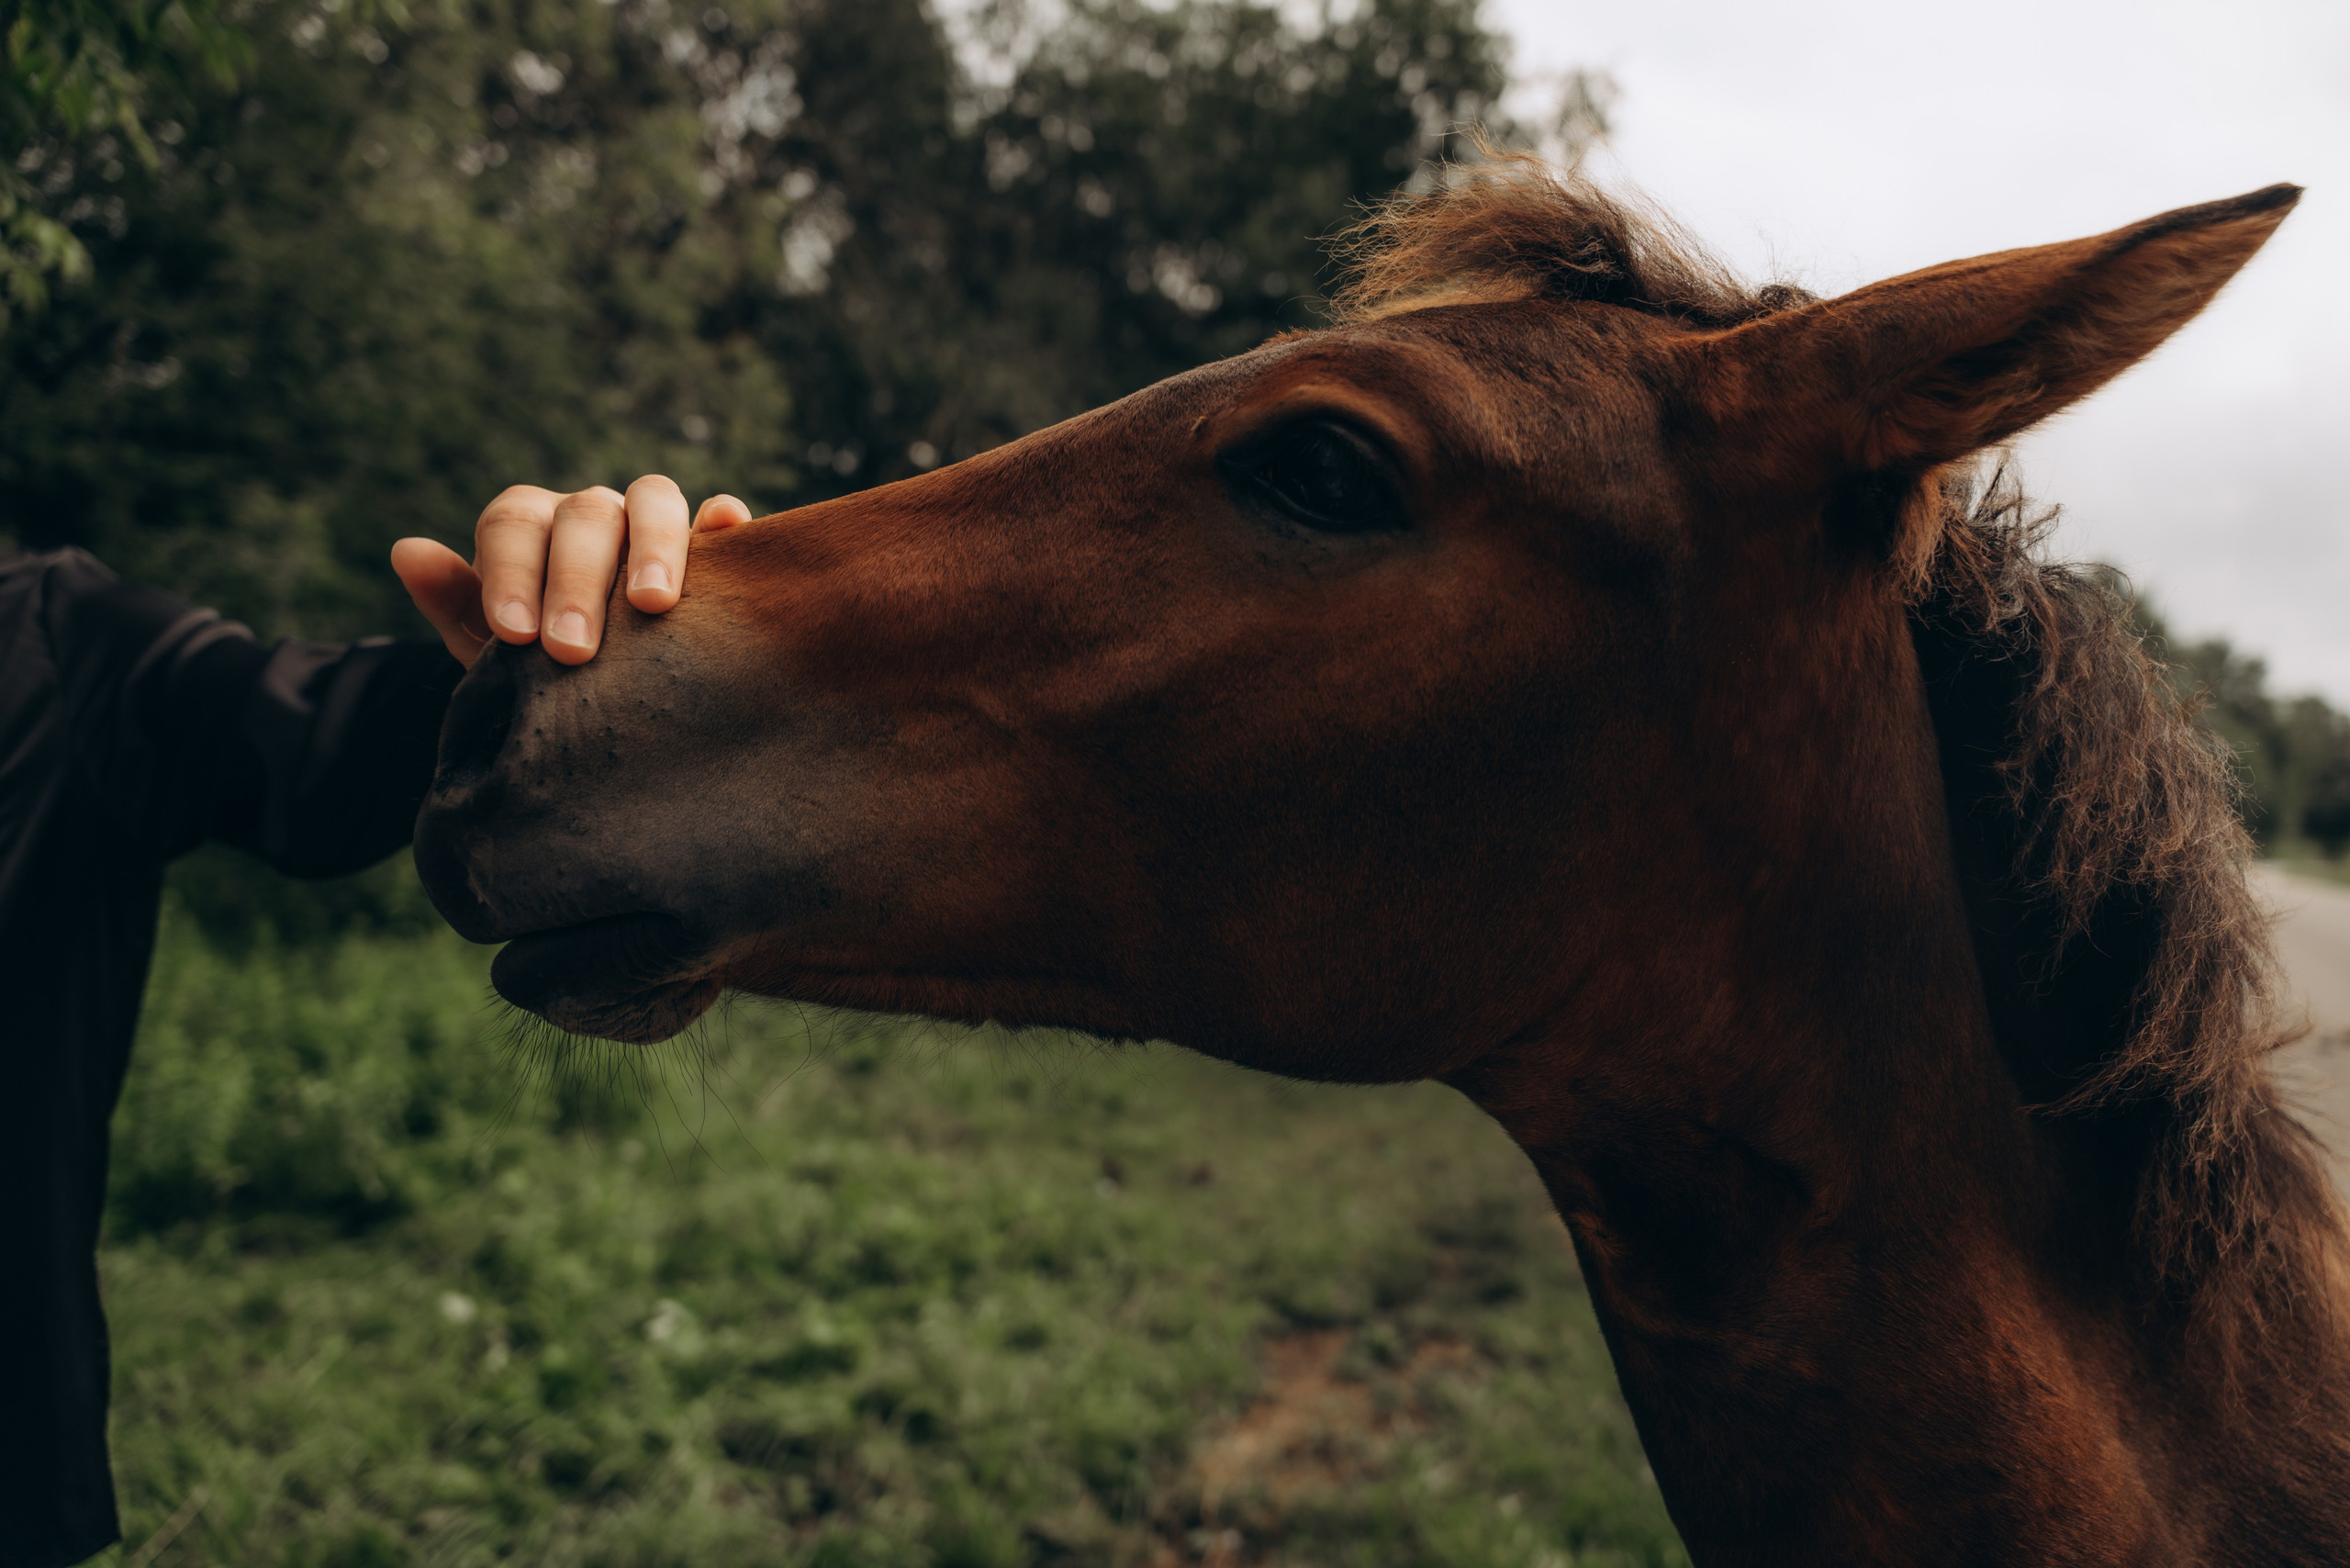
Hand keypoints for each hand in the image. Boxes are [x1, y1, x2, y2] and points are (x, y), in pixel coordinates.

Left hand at [391, 476, 752, 663]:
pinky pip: (718, 517)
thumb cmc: (541, 671)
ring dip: (651, 546)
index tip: (515, 634)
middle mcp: (589, 515)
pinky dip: (723, 518)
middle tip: (571, 650)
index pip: (513, 524)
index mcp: (529, 528)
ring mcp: (650, 526)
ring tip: (652, 605)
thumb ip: (456, 605)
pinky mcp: (709, 548)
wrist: (606, 700)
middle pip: (583, 515)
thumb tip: (409, 551)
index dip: (511, 572)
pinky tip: (727, 527)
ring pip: (652, 499)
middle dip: (575, 580)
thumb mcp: (491, 650)